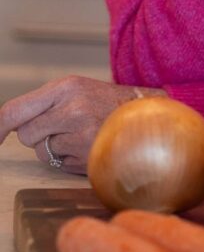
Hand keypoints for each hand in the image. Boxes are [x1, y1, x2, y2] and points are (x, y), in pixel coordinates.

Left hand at [0, 75, 161, 173]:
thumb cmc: (103, 101)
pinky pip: (58, 164)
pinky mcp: (88, 158)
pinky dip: (68, 158)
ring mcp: (81, 136)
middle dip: (37, 133)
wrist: (143, 114)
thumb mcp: (73, 89)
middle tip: (59, 124)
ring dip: (53, 147)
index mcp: (66, 87)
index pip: (15, 110)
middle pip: (26, 134)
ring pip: (41, 151)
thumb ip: (40, 103)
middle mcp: (73, 110)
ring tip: (78, 133)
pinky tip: (86, 145)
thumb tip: (3, 125)